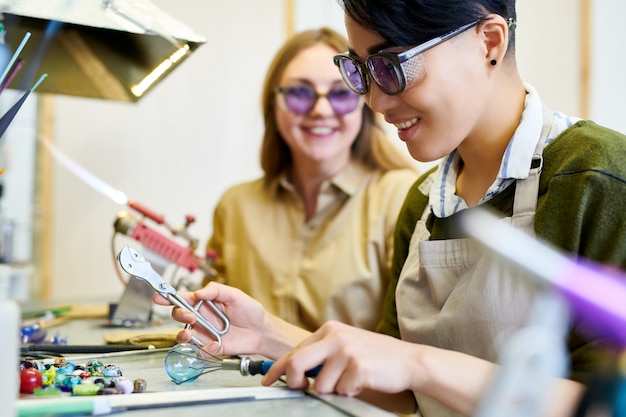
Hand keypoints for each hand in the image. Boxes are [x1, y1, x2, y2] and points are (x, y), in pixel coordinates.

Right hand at [153, 282, 267, 355]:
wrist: (261, 331)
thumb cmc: (249, 311)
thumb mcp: (235, 295)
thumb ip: (216, 291)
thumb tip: (199, 293)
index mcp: (204, 302)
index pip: (182, 298)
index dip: (168, 297)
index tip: (159, 296)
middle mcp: (201, 317)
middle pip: (179, 315)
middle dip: (179, 314)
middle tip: (190, 315)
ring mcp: (204, 333)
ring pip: (183, 334)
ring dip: (183, 334)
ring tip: (190, 333)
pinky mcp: (210, 347)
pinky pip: (199, 349)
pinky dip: (205, 347)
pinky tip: (217, 344)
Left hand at [261, 321, 420, 396]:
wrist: (409, 361)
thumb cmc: (376, 357)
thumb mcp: (345, 347)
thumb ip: (321, 355)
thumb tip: (295, 371)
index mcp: (330, 330)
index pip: (294, 351)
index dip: (277, 368)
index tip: (267, 379)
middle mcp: (335, 337)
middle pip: (297, 364)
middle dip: (294, 382)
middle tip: (300, 388)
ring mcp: (346, 350)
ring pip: (320, 384)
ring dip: (334, 389)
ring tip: (350, 380)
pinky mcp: (358, 366)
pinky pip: (341, 390)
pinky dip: (350, 392)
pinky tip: (362, 382)